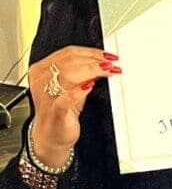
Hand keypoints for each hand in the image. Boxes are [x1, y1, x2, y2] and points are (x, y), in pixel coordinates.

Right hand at [27, 46, 120, 165]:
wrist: (52, 136)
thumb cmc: (62, 109)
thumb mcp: (72, 85)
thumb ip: (83, 70)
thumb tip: (104, 59)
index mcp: (42, 70)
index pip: (68, 53)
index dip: (91, 52)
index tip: (108, 55)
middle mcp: (42, 81)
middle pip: (70, 61)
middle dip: (95, 60)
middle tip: (112, 63)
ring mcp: (48, 97)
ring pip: (68, 75)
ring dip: (92, 70)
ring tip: (108, 71)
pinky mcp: (55, 113)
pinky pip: (64, 99)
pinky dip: (78, 91)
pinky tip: (90, 86)